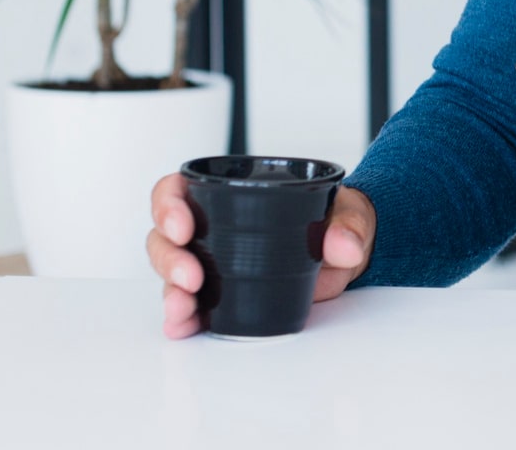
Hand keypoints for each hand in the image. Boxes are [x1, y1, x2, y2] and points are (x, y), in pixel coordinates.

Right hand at [146, 172, 374, 338]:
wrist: (350, 254)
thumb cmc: (338, 221)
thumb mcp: (349, 214)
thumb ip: (349, 225)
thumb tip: (345, 246)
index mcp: (233, 194)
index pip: (179, 190)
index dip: (168, 205)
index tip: (182, 228)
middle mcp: (212, 227)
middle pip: (166, 237)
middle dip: (170, 258)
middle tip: (190, 278)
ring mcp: (213, 262)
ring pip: (172, 273)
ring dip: (171, 292)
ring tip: (184, 308)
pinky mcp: (221, 294)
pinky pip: (190, 305)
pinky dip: (183, 317)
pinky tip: (183, 326)